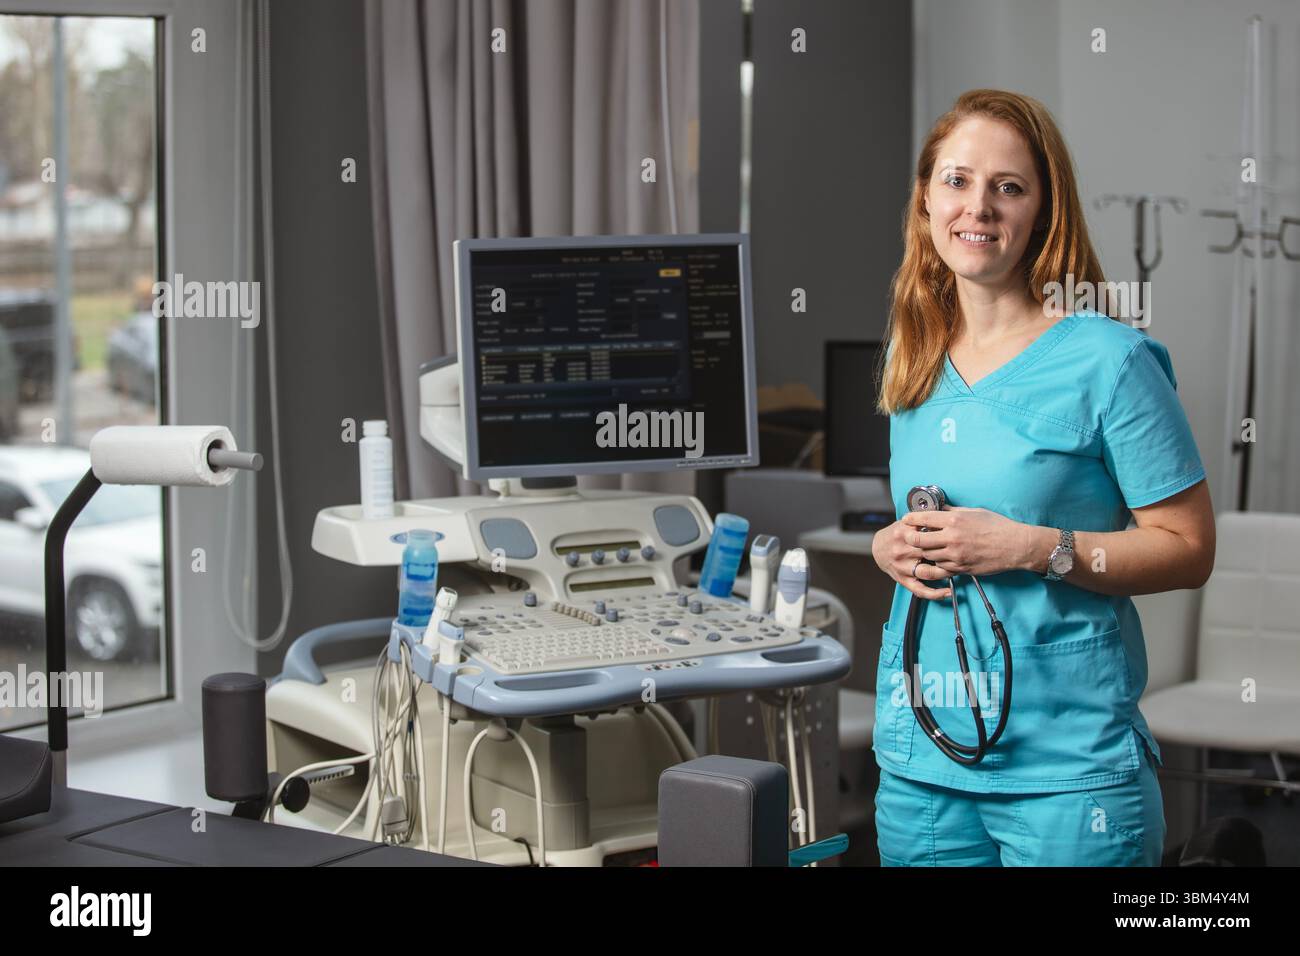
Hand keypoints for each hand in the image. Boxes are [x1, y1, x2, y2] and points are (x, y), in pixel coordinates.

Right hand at [872, 518, 952, 600]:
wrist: (877, 547)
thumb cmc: (897, 534)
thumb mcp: (907, 522)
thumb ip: (924, 519)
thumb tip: (946, 512)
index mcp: (904, 532)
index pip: (928, 533)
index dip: (945, 535)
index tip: (958, 536)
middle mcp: (903, 550)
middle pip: (931, 553)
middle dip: (948, 554)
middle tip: (962, 553)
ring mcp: (903, 566)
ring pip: (928, 573)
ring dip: (945, 572)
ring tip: (957, 569)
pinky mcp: (903, 579)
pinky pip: (920, 589)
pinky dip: (935, 593)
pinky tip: (947, 592)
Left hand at [899, 506, 1031, 578]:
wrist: (1015, 546)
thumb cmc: (997, 526)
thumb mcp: (973, 512)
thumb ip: (952, 512)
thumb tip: (937, 509)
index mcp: (954, 521)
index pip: (922, 519)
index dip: (910, 519)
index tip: (906, 519)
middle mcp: (952, 538)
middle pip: (918, 540)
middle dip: (910, 538)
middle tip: (910, 536)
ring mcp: (956, 555)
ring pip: (927, 556)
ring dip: (924, 551)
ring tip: (927, 546)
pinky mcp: (961, 568)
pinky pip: (940, 567)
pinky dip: (937, 562)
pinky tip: (940, 556)